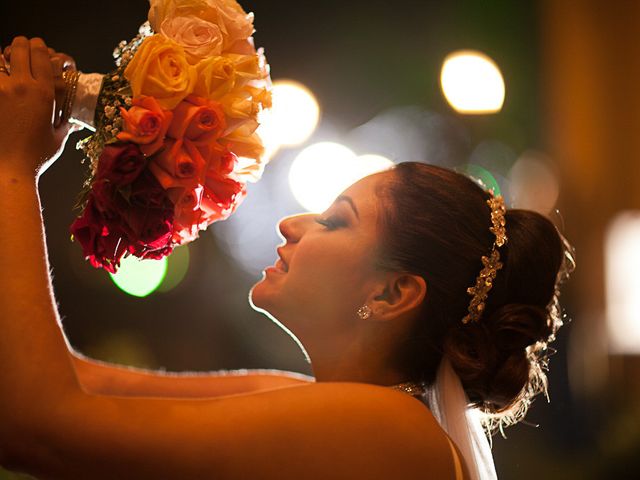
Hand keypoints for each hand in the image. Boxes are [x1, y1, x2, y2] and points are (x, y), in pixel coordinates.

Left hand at [0, 37, 75, 177]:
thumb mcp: (57, 138)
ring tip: (6, 68)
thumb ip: (66, 124)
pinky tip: (1, 85)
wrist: (8, 169)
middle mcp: (21, 86)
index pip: (41, 54)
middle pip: (19, 47)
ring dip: (3, 59)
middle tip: (22, 52)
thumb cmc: (35, 157)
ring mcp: (0, 90)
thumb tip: (76, 121)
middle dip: (21, 46)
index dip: (40, 47)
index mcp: (43, 93)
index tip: (39, 48)